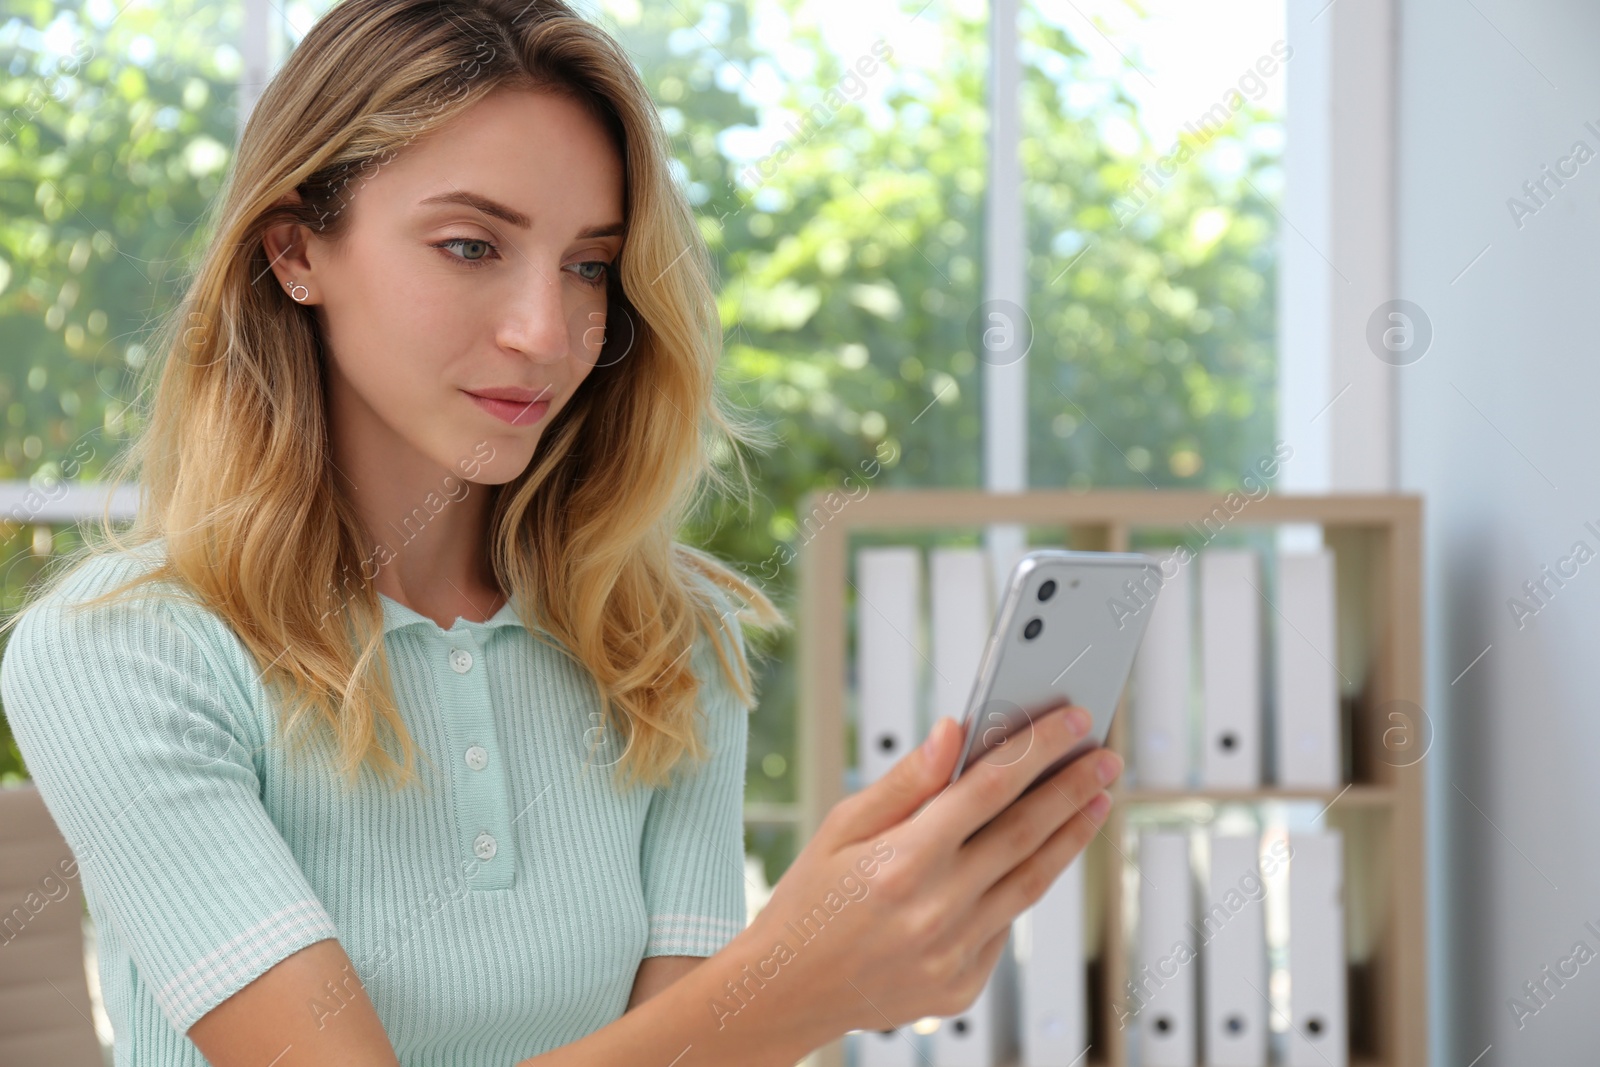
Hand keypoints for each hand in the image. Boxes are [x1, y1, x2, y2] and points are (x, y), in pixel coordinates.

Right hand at [745, 703, 1119, 1037]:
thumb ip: (906, 781)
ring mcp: (953, 954)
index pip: (989, 788)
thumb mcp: (841, 827)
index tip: (1071, 721)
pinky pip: (1006, 925)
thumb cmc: (810, 900)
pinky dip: (1027, 885)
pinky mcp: (962, 986)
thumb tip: (954, 731)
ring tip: (1098, 801)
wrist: (788, 991)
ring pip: (1031, 882)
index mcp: (901, 862)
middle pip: (1025, 833)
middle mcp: (934, 910)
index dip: (1037, 749)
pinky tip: (1043, 855)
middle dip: (1073, 788)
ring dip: (1071, 837)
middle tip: (1104, 758)